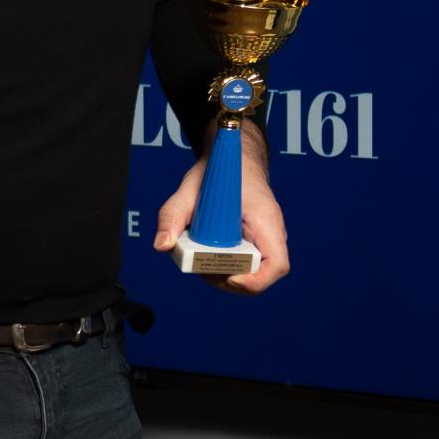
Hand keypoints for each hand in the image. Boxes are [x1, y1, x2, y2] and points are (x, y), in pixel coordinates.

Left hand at [153, 117, 289, 292]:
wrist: (233, 158)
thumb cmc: (219, 172)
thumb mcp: (188, 191)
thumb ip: (172, 217)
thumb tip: (162, 245)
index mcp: (265, 220)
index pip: (277, 265)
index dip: (255, 280)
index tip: (228, 276)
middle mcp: (271, 234)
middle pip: (261, 276)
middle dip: (229, 280)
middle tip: (201, 267)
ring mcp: (265, 239)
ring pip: (253, 274)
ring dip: (225, 276)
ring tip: (200, 260)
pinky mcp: (255, 242)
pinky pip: (246, 265)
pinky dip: (225, 267)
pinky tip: (206, 257)